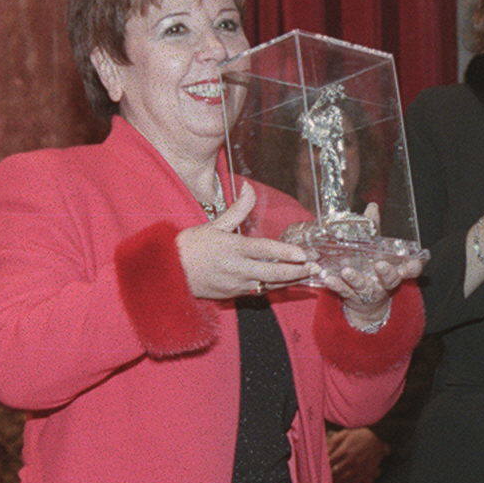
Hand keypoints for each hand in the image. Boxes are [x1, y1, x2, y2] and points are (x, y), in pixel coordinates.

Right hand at [177, 182, 317, 298]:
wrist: (167, 273)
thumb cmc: (191, 246)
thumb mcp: (213, 224)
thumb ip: (237, 209)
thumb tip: (248, 187)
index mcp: (231, 248)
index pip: (264, 250)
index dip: (285, 253)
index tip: (304, 254)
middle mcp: (235, 268)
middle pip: (272, 273)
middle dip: (297, 271)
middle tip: (316, 267)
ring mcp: (235, 284)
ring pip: (269, 285)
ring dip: (291, 281)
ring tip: (309, 276)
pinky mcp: (233, 295)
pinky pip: (259, 292)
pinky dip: (275, 288)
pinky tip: (289, 283)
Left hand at [315, 203, 423, 326]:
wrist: (363, 299)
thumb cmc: (371, 266)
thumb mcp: (374, 246)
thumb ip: (373, 228)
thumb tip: (372, 206)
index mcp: (395, 268)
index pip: (411, 269)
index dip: (414, 267)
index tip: (413, 265)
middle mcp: (385, 282)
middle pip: (391, 279)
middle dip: (387, 273)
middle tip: (380, 264)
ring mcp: (369, 291)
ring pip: (365, 287)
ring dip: (356, 279)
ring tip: (346, 271)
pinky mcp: (353, 297)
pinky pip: (345, 292)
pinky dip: (337, 285)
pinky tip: (328, 278)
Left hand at [327, 427, 389, 482]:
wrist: (378, 436)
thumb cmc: (359, 434)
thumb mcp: (344, 433)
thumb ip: (332, 442)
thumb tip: (323, 452)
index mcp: (345, 450)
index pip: (329, 462)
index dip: (323, 465)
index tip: (321, 466)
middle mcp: (352, 460)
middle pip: (335, 471)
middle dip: (328, 473)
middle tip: (324, 474)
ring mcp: (359, 467)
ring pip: (343, 478)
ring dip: (336, 479)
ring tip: (331, 479)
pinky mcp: (366, 471)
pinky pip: (354, 481)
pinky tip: (341, 482)